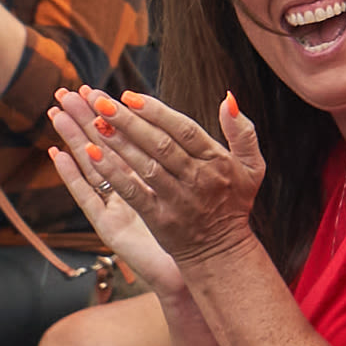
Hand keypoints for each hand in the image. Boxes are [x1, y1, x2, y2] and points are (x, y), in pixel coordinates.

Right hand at [46, 97, 185, 297]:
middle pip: (103, 145)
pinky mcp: (110, 226)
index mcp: (147, 173)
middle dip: (84, 118)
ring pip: (91, 165)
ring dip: (72, 139)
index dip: (110, 113)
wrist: (203, 263)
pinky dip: (71, 176)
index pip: (124, 136)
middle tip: (64, 91)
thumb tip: (209, 107)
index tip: (92, 88)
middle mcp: (127, 187)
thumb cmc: (201, 221)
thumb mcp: (202, 179)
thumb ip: (195, 149)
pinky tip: (57, 155)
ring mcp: (116, 205)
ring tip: (54, 112)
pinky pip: (87, 197)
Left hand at [51, 86, 265, 267]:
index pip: (185, 129)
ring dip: (118, 143)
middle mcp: (197, 178)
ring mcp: (177, 199)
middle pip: (160, 144)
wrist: (221, 250)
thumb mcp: (252, 165)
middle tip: (102, 102)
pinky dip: (113, 173)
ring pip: (144, 166)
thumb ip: (243, 131)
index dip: (157, 111)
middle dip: (129, 121)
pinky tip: (93, 156)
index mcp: (217, 161)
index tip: (130, 95)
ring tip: (94, 122)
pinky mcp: (159, 219)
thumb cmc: (234, 201)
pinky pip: (133, 192)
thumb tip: (228, 98)